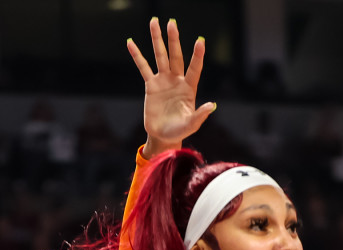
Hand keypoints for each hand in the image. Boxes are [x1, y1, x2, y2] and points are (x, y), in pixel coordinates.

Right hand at [127, 18, 215, 157]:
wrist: (163, 135)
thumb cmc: (180, 131)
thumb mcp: (191, 125)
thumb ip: (200, 115)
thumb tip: (212, 105)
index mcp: (189, 88)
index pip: (194, 68)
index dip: (197, 56)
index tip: (200, 41)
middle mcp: (177, 80)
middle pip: (176, 56)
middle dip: (173, 39)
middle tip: (172, 23)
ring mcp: (164, 81)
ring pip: (160, 56)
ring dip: (157, 40)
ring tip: (154, 21)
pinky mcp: (151, 85)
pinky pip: (143, 67)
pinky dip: (137, 55)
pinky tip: (131, 43)